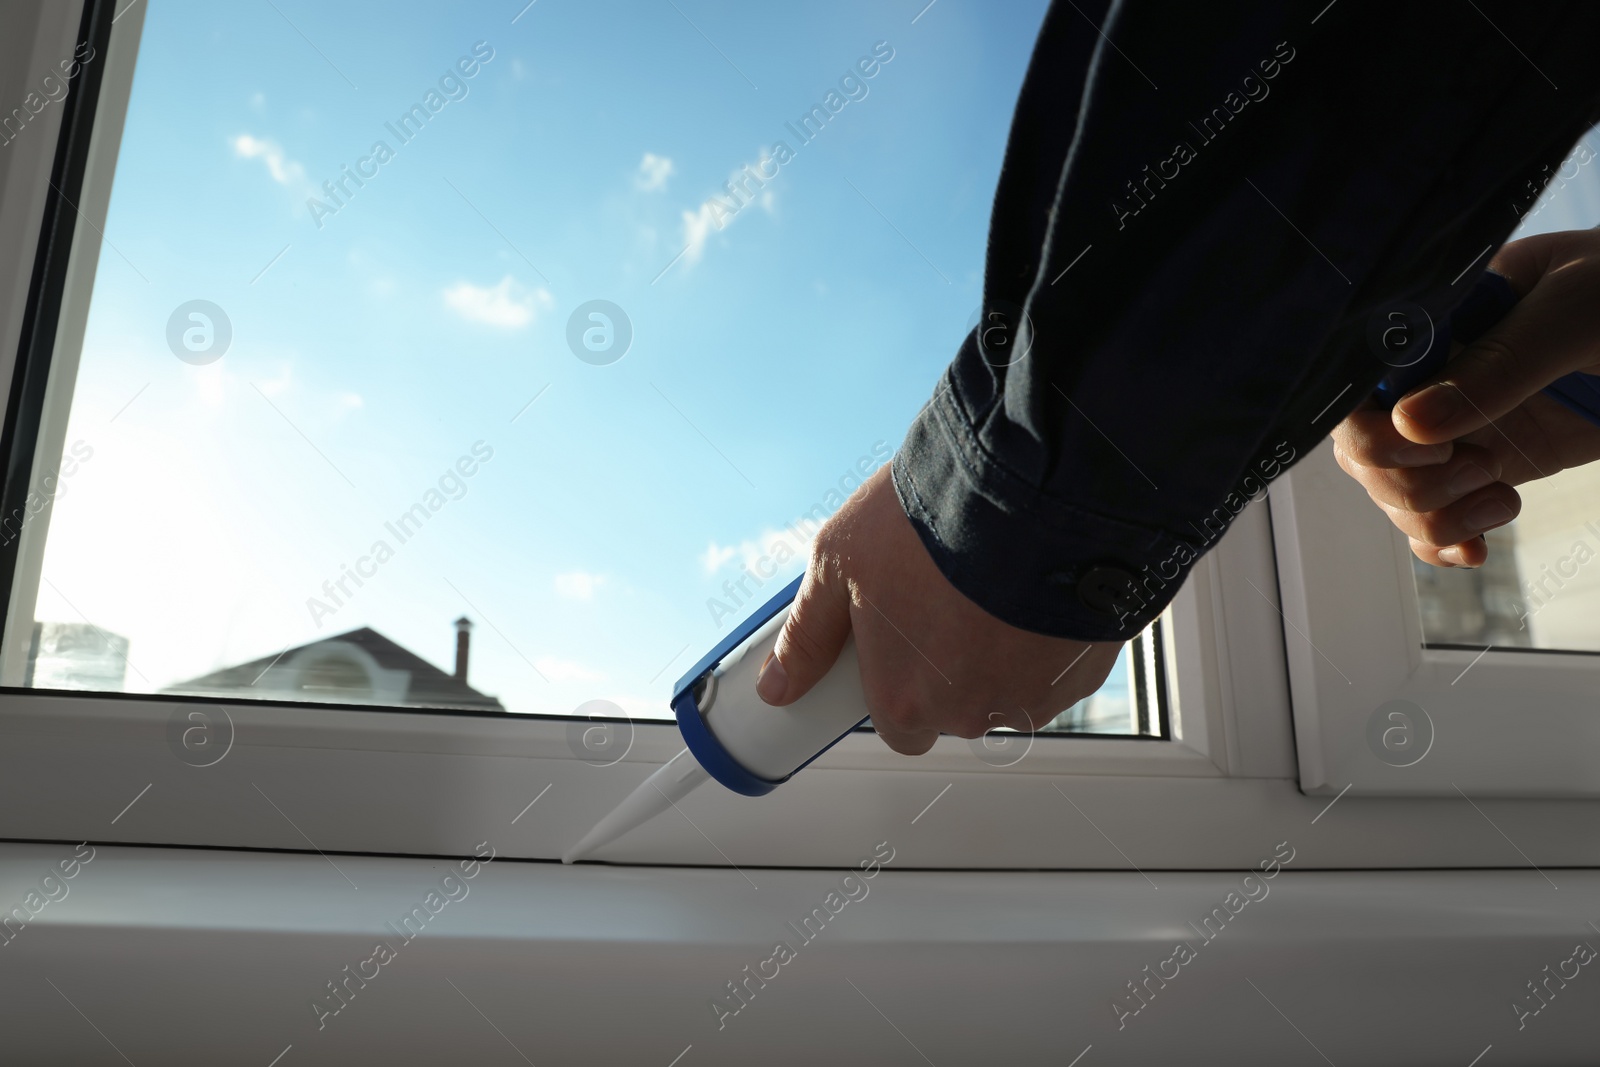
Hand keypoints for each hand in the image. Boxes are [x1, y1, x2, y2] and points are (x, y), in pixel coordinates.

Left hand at [756, 464, 1122, 753]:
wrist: (1033, 490)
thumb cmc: (933, 525)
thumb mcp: (839, 563)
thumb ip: (807, 633)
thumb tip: (777, 684)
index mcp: (905, 700)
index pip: (894, 724)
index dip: (894, 681)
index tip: (896, 642)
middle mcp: (970, 712)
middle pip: (952, 705)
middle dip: (946, 660)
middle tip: (941, 594)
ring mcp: (1032, 695)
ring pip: (1006, 685)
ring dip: (997, 647)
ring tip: (987, 580)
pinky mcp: (1083, 670)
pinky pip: (1055, 664)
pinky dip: (1042, 634)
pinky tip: (1029, 584)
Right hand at [1332, 229, 1599, 566]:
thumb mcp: (1576, 315)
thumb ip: (1500, 365)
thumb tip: (1408, 423)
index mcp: (1436, 322)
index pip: (1357, 384)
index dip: (1374, 432)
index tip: (1436, 447)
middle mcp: (1432, 377)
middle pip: (1363, 452)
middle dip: (1411, 483)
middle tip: (1483, 467)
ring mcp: (1459, 426)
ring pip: (1394, 496)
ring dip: (1437, 517)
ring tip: (1502, 496)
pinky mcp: (1490, 465)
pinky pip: (1432, 519)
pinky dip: (1445, 543)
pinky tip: (1477, 547)